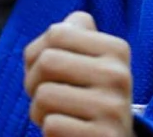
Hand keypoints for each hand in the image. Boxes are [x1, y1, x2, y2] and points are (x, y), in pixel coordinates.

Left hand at [24, 12, 133, 136]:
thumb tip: (61, 27)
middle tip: (44, 96)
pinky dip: (49, 130)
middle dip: (33, 82)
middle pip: (47, 61)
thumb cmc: (87, 95)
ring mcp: (113, 109)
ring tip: (56, 114)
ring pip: (44, 95)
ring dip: (38, 110)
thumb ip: (74, 32)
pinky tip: (66, 132)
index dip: (37, 54)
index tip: (45, 72)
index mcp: (116, 49)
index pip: (57, 33)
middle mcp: (119, 75)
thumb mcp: (89, 59)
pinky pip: (51, 125)